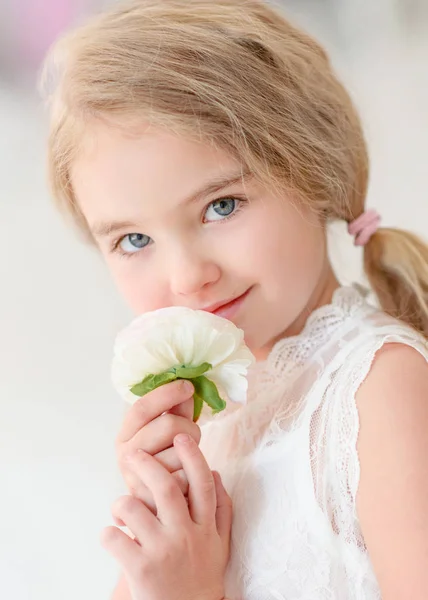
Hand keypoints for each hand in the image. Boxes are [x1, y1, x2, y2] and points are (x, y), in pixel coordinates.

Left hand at [102, 433, 231, 599]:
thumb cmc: (201, 575)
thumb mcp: (219, 543)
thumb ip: (221, 508)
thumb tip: (214, 472)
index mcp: (205, 527)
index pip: (202, 484)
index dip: (192, 456)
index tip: (181, 436)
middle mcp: (186, 535)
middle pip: (166, 487)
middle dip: (146, 465)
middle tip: (132, 455)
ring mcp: (162, 552)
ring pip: (133, 507)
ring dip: (120, 503)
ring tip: (120, 510)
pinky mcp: (140, 570)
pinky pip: (114, 538)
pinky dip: (107, 532)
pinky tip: (113, 536)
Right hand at [116, 380, 199, 512]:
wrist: (160, 509)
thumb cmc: (166, 459)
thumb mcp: (166, 431)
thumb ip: (175, 409)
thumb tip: (189, 386)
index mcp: (125, 434)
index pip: (142, 408)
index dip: (166, 394)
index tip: (188, 386)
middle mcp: (126, 456)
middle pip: (168, 426)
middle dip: (189, 426)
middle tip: (191, 434)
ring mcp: (138, 480)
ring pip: (181, 452)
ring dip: (193, 453)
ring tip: (186, 459)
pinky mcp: (155, 502)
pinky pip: (187, 477)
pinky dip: (194, 475)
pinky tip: (188, 479)